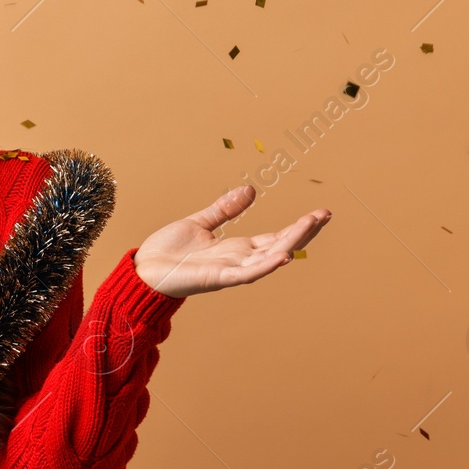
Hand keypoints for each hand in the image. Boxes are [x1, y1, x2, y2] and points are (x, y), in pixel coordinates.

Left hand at [133, 186, 330, 298]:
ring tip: (311, 226)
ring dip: (291, 243)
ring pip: (268, 257)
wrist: (143, 269)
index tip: (320, 213)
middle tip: (325, 215)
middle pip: (279, 246)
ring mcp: (230, 271)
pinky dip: (266, 266)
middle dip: (303, 232)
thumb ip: (225, 209)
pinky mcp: (218, 279)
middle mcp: (239, 261)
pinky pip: (247, 274)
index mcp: (237, 248)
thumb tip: (250, 190)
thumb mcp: (200, 222)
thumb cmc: (168, 251)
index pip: (275, 237)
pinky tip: (284, 256)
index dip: (297, 227)